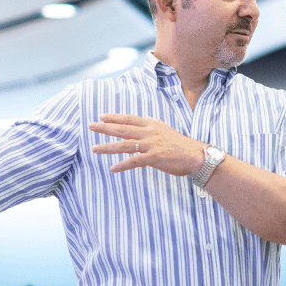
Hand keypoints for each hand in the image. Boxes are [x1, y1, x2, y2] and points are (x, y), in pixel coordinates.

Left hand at [88, 114, 204, 175]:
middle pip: (123, 129)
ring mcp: (151, 145)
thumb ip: (154, 124)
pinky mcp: (154, 158)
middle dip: (105, 128)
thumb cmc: (180, 144)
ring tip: (95, 149)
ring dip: (108, 147)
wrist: (194, 155)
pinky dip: (123, 165)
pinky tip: (113, 169)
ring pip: (125, 145)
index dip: (115, 117)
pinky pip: (134, 161)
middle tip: (91, 126)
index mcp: (151, 126)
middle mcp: (149, 133)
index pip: (129, 119)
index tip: (101, 117)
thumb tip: (147, 118)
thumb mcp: (166, 129)